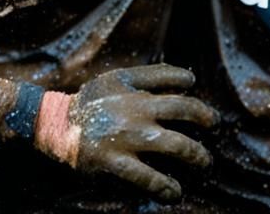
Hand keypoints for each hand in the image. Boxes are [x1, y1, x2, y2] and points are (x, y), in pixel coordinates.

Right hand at [34, 64, 217, 202]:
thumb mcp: (116, 78)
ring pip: (174, 145)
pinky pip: (148, 177)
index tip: (195, 88)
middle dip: (205, 117)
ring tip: (205, 162)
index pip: (170, 79)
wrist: (56, 124)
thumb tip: (186, 78)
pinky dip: (165, 186)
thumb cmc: (90, 100)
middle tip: (214, 124)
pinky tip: (175, 192)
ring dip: (196, 154)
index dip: (188, 82)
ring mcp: (127, 136)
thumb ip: (147, 76)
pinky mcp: (115, 162)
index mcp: (133, 85)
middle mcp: (135, 108)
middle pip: (183, 109)